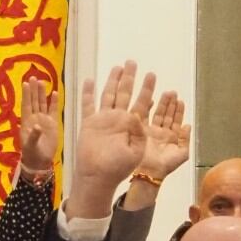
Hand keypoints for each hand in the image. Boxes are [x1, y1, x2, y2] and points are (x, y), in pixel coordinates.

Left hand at [18, 77, 61, 177]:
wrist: (40, 161)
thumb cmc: (32, 154)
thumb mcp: (31, 146)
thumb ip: (34, 136)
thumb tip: (37, 126)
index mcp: (27, 121)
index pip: (26, 105)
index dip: (26, 94)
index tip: (26, 83)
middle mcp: (35, 118)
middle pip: (34, 101)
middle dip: (34, 90)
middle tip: (33, 77)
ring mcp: (44, 119)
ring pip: (43, 103)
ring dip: (42, 93)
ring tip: (42, 81)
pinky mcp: (52, 123)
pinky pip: (53, 110)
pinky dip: (54, 102)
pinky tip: (55, 93)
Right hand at [65, 62, 154, 218]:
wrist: (97, 178)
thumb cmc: (118, 169)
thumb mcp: (136, 152)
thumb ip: (139, 133)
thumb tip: (138, 116)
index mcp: (132, 126)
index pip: (141, 103)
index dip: (147, 89)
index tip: (152, 75)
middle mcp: (118, 120)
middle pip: (125, 94)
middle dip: (129, 78)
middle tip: (133, 62)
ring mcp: (103, 120)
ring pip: (108, 95)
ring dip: (112, 81)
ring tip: (117, 67)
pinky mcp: (89, 123)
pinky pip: (88, 105)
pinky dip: (88, 93)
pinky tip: (90, 81)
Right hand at [136, 91, 190, 180]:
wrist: (149, 170)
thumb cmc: (166, 165)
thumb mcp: (182, 154)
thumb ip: (186, 140)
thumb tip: (188, 126)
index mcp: (171, 138)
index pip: (176, 121)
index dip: (179, 111)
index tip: (181, 101)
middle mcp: (161, 133)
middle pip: (167, 115)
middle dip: (170, 104)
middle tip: (173, 93)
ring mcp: (151, 131)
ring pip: (157, 114)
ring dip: (162, 104)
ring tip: (166, 93)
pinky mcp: (141, 131)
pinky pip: (145, 116)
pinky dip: (148, 108)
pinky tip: (152, 100)